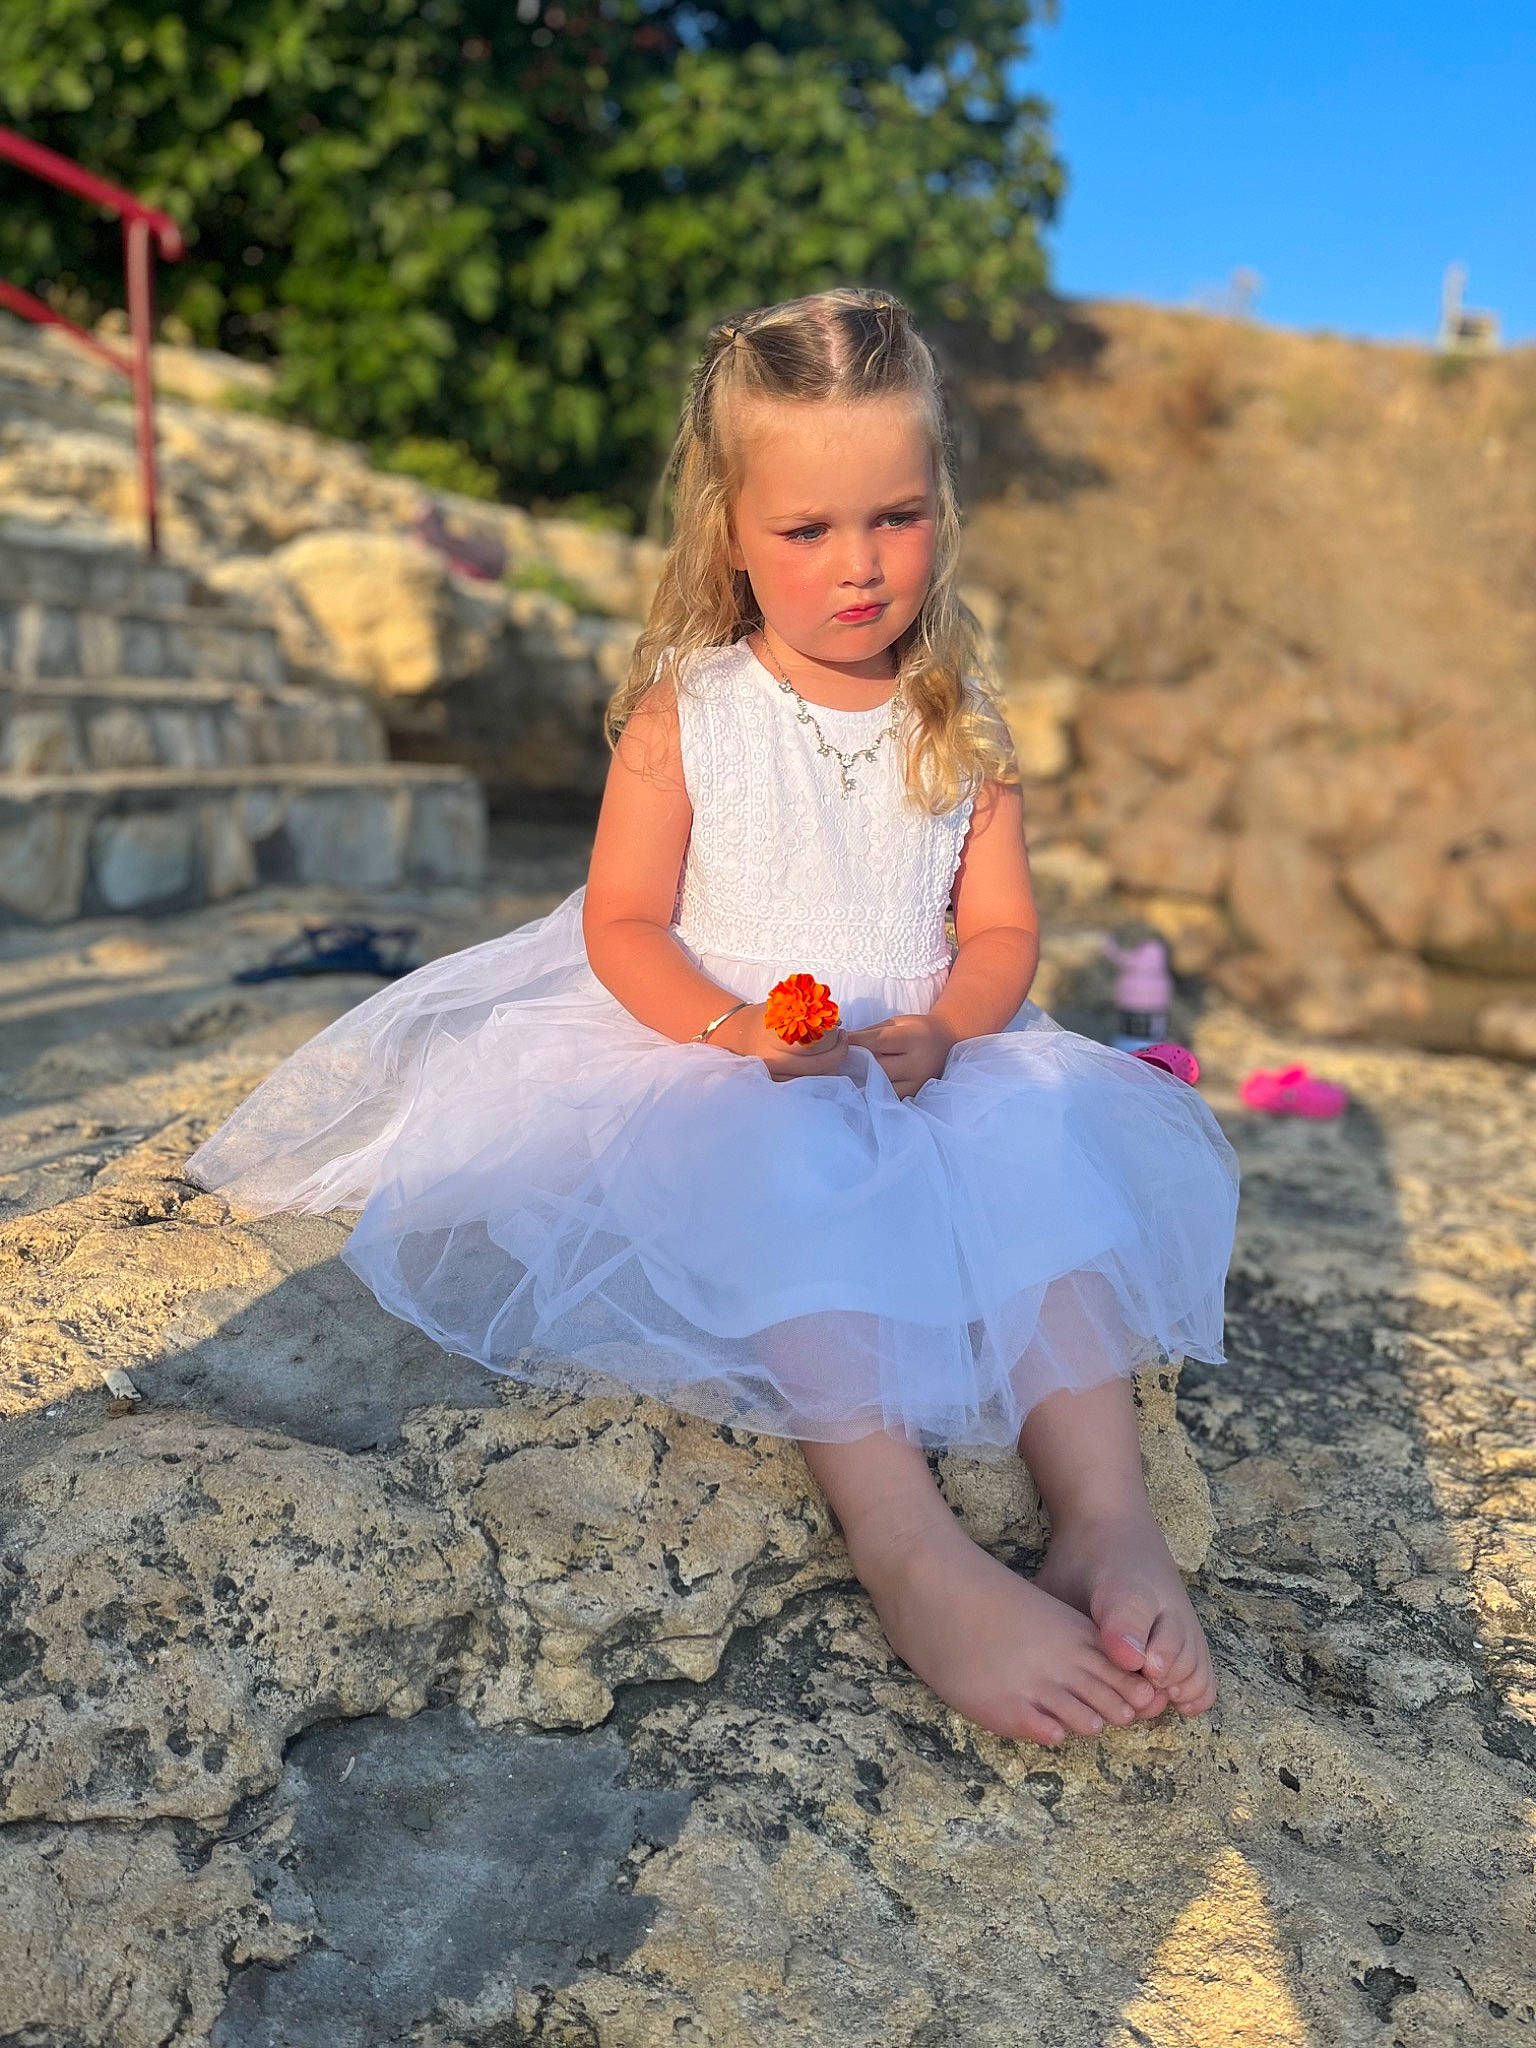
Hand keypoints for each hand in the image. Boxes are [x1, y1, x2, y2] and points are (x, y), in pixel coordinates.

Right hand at [711, 1000, 850, 1081]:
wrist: (736, 1034)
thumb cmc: (763, 1017)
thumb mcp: (782, 1007)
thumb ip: (807, 1014)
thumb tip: (836, 1022)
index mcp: (774, 1037)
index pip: (813, 1043)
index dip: (831, 1036)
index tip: (838, 1026)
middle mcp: (774, 1060)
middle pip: (818, 1063)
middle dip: (837, 1051)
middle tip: (843, 1038)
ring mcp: (776, 1075)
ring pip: (816, 1077)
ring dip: (833, 1063)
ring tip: (837, 1047)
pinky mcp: (778, 1084)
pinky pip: (808, 1083)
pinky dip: (822, 1073)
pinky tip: (825, 1060)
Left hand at [844, 1013, 957, 1098]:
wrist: (946, 1042)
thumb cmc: (916, 1029)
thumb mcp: (896, 1022)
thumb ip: (870, 1032)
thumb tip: (841, 1041)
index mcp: (914, 1039)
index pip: (878, 1042)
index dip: (855, 1042)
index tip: (839, 1040)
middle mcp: (918, 1064)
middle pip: (878, 1067)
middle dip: (858, 1062)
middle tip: (841, 1059)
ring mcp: (917, 1083)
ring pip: (881, 1086)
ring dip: (864, 1080)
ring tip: (850, 1074)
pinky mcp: (914, 1095)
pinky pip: (888, 1097)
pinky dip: (874, 1092)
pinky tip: (864, 1085)